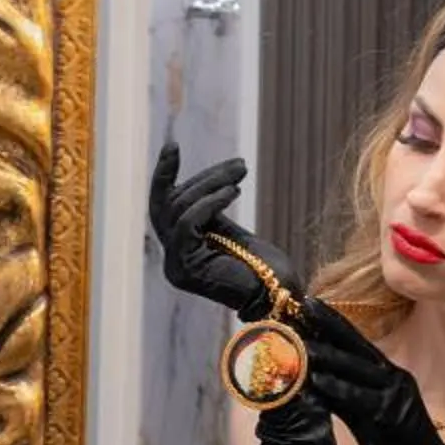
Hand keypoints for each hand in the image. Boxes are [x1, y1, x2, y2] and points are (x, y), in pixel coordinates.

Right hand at [148, 144, 302, 319]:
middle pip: (170, 204)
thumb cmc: (265, 270)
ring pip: (178, 209)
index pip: (164, 207)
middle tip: (239, 165)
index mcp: (182, 249)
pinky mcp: (185, 268)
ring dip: (210, 185)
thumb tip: (212, 182)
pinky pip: (187, 224)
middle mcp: (173, 259)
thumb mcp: (234, 233)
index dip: (165, 175)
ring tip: (241, 175)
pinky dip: (209, 202)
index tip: (173, 146)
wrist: (280, 298)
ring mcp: (176, 265)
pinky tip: (234, 191)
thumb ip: (212, 214)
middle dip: (202, 178)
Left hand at [297, 299, 444, 444]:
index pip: (359, 344)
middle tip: (302, 307)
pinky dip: (338, 389)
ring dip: (327, 355)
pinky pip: (361, 399)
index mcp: (391, 376)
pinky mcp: (392, 417)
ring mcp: (395, 397)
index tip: (310, 306)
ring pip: (357, 370)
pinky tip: (317, 380)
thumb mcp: (369, 417)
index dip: (334, 324)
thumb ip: (346, 398)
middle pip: (358, 347)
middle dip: (329, 325)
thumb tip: (316, 383)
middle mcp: (395, 378)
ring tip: (299, 343)